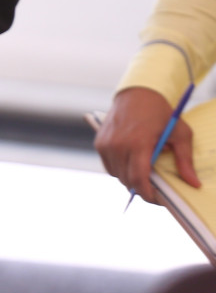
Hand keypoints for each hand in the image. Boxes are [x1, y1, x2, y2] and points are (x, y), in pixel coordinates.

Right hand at [97, 85, 198, 204]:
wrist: (137, 93)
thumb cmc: (160, 112)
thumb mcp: (180, 134)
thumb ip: (185, 160)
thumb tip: (193, 184)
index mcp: (137, 143)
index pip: (138, 179)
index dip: (148, 194)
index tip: (158, 199)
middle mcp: (117, 144)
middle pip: (127, 180)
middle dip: (141, 188)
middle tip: (155, 188)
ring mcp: (106, 143)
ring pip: (116, 174)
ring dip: (129, 179)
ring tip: (144, 173)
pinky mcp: (99, 142)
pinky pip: (108, 165)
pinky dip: (119, 169)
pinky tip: (131, 164)